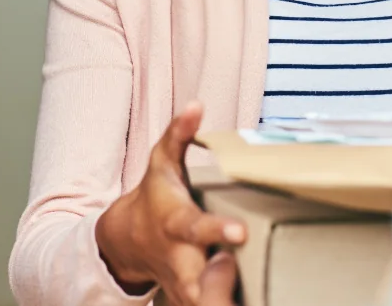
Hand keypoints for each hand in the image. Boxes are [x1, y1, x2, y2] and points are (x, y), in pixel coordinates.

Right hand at [96, 102, 245, 305]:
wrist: (127, 240)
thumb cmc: (155, 195)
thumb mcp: (162, 160)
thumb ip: (178, 133)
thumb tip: (196, 104)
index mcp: (176, 224)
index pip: (196, 228)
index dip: (217, 231)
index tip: (241, 232)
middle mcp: (182, 260)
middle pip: (203, 286)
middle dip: (223, 291)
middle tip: (247, 277)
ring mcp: (187, 287)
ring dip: (228, 305)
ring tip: (264, 299)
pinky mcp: (194, 301)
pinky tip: (261, 302)